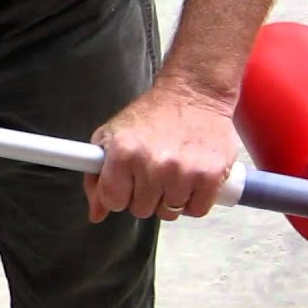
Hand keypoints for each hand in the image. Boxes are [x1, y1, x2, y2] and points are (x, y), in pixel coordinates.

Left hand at [83, 79, 239, 222]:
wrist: (194, 94)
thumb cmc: (150, 115)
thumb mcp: (111, 136)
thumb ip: (96, 176)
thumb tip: (96, 214)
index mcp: (123, 154)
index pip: (113, 201)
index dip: (118, 195)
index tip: (126, 183)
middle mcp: (153, 165)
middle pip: (141, 210)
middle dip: (144, 196)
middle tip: (152, 173)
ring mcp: (183, 172)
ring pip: (169, 213)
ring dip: (169, 199)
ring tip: (172, 173)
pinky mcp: (211, 176)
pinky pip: (196, 211)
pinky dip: (193, 202)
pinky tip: (190, 182)